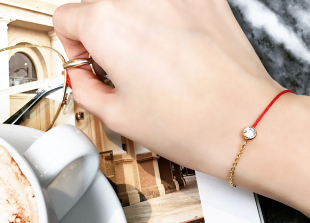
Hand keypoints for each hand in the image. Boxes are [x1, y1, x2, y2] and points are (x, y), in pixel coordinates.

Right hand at [53, 0, 284, 179]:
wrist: (242, 123)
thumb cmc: (189, 124)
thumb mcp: (118, 117)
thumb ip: (85, 89)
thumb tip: (82, 76)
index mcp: (107, 22)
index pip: (67, 19)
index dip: (75, 48)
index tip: (91, 64)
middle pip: (101, 7)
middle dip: (104, 37)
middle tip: (124, 71)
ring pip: (137, 6)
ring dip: (136, 28)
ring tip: (157, 66)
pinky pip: (171, 6)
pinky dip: (167, 24)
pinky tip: (180, 56)